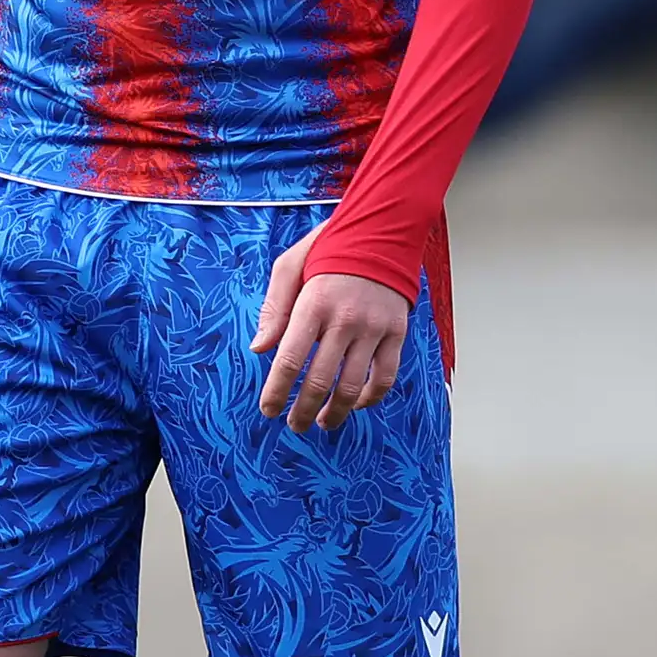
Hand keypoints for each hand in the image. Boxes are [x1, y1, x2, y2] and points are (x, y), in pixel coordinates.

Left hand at [251, 228, 413, 431]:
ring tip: (323, 422)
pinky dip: (371, 398)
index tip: (268, 409)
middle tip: (293, 425)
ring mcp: (373, 328)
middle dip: (303, 410)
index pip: (289, 359)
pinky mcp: (396, 332)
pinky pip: (385, 377)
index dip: (276, 391)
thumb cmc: (329, 249)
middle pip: (320, 380)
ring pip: (354, 386)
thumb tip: (260, 348)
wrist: (381, 232)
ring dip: (336, 412)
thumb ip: (273, 308)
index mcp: (313, 304)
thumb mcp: (289, 266)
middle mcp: (344, 320)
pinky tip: (357, 404)